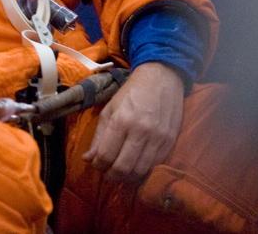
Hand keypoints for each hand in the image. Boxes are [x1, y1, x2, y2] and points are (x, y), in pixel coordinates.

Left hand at [84, 62, 183, 181]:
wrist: (161, 80)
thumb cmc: (131, 94)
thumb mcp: (109, 110)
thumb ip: (99, 136)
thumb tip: (87, 159)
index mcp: (121, 121)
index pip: (106, 155)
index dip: (98, 165)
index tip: (95, 165)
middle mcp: (141, 131)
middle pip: (123, 168)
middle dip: (111, 175)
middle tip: (106, 174)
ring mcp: (158, 138)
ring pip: (140, 171)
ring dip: (127, 177)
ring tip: (120, 173)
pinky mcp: (170, 142)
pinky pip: (155, 165)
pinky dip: (143, 171)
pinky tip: (135, 166)